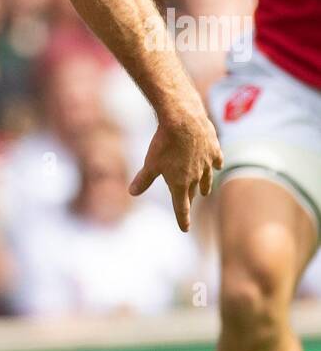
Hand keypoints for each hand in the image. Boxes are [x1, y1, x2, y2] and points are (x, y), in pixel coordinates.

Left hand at [129, 104, 221, 231]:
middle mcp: (195, 176)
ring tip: (205, 191)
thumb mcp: (150, 163)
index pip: (181, 207)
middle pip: (193, 192)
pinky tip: (217, 165)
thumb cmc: (164, 143)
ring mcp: (206, 163)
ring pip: (206, 178)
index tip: (185, 229)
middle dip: (190, 200)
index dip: (183, 219)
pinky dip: (216, 164)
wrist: (184, 120)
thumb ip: (143, 180)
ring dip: (204, 186)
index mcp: (180, 183)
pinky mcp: (213, 148)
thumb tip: (132, 193)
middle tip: (189, 206)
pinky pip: (216, 160)